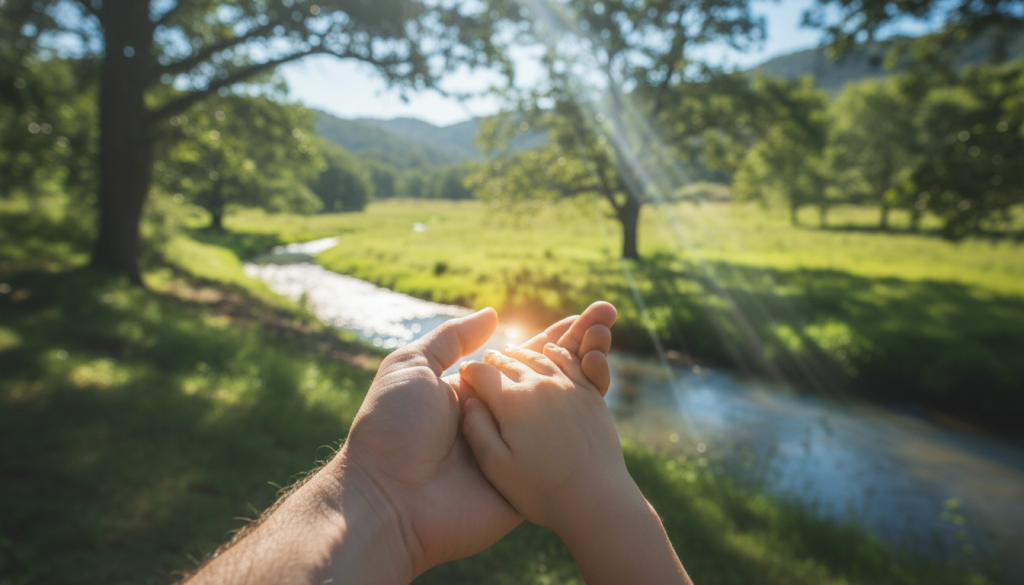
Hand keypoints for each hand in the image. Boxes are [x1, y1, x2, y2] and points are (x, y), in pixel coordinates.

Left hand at [333, 302, 616, 577]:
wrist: (389, 497)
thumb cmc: (394, 427)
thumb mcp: (413, 367)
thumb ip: (451, 340)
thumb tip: (493, 315)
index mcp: (471, 391)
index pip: (520, 357)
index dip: (551, 337)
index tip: (583, 317)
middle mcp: (495, 417)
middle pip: (545, 379)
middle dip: (577, 348)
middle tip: (608, 316)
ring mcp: (512, 448)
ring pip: (556, 411)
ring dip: (585, 376)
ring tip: (606, 341)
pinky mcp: (522, 478)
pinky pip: (553, 448)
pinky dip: (579, 420)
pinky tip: (599, 387)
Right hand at [459, 344, 632, 532]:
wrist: (597, 498)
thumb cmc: (542, 490)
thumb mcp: (497, 468)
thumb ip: (476, 430)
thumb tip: (469, 401)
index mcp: (513, 402)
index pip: (483, 374)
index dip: (470, 371)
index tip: (463, 373)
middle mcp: (541, 385)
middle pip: (510, 361)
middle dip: (494, 360)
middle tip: (484, 361)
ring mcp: (569, 387)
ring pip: (539, 357)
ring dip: (522, 353)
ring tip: (511, 353)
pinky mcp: (590, 394)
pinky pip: (570, 362)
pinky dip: (556, 352)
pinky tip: (550, 352)